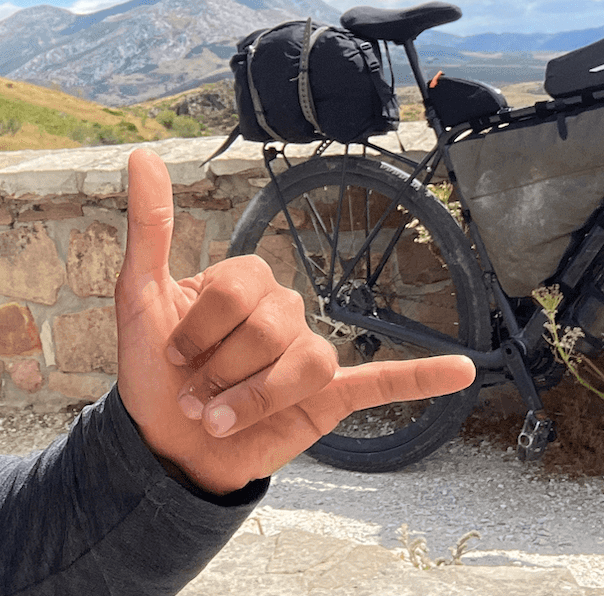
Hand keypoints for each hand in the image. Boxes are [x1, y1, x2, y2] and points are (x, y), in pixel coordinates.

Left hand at [113, 148, 476, 495]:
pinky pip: (382, 382)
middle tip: (198, 395)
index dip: (200, 328)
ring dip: (257, 399)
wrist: (168, 447)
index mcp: (247, 284)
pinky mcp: (328, 398)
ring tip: (223, 419)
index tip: (173, 355)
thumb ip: (150, 225)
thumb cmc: (155, 370)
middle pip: (271, 327)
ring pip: (306, 363)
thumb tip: (143, 155)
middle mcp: (285, 311)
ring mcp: (308, 353)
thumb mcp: (141, 294)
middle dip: (222, 371)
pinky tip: (462, 373)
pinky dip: (421, 377)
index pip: (239, 287)